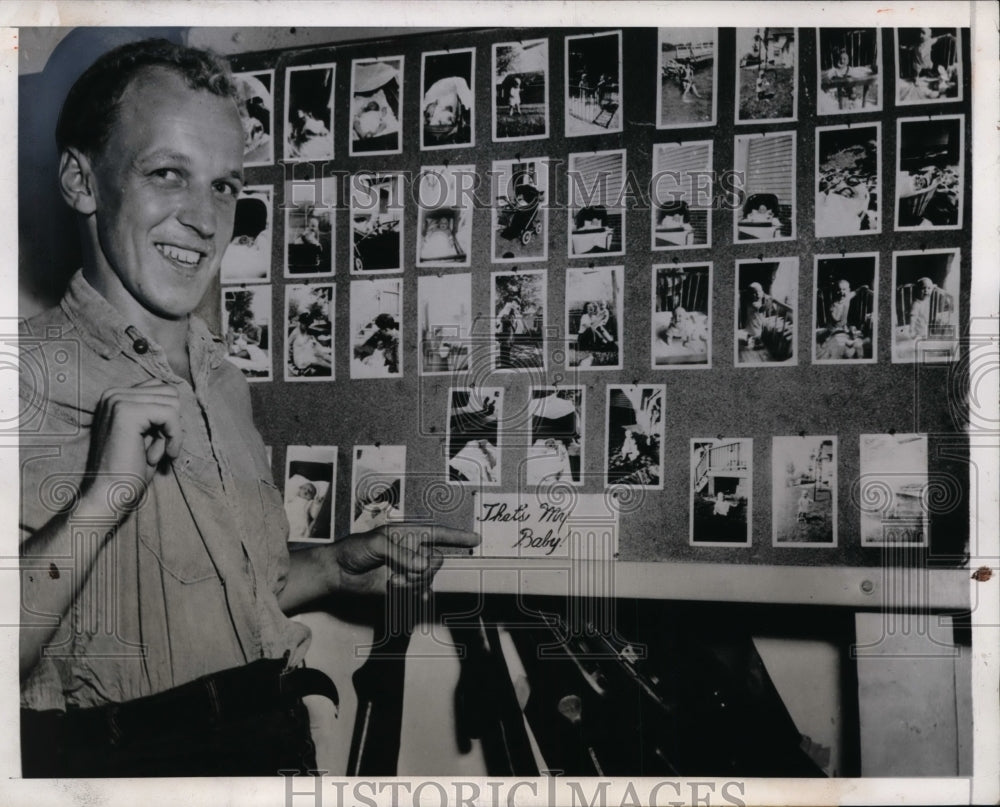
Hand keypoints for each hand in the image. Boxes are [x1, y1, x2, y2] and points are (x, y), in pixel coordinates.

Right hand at [83, 379, 182, 511]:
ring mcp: (118, 400)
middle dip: (171, 425)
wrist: (111, 493)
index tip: (157, 443)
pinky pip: (170, 414)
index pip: (162, 389)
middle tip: (154, 450)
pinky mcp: (127, 412)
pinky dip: (174, 437)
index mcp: (117, 396)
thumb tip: (178, 396)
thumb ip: (158, 412)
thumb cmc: (131, 468)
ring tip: (151, 454)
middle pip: (170, 394)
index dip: (168, 418)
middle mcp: (114, 393)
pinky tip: (159, 456)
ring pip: (172, 404)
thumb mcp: (148, 433)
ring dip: (170, 433)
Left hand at [332, 523, 479, 594]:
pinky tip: (409, 593)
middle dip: (423, 568)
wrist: (339, 572)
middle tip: (401, 571)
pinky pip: (419, 590)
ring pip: (427, 577)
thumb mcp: (377, 544)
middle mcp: (412, 551)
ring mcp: (408, 569)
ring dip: (413, 582)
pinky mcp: (402, 586)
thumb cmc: (354, 549)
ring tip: (392, 581)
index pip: (438, 533)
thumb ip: (402, 553)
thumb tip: (423, 564)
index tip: (475, 538)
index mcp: (408, 534)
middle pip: (436, 560)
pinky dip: (415, 592)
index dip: (457, 536)